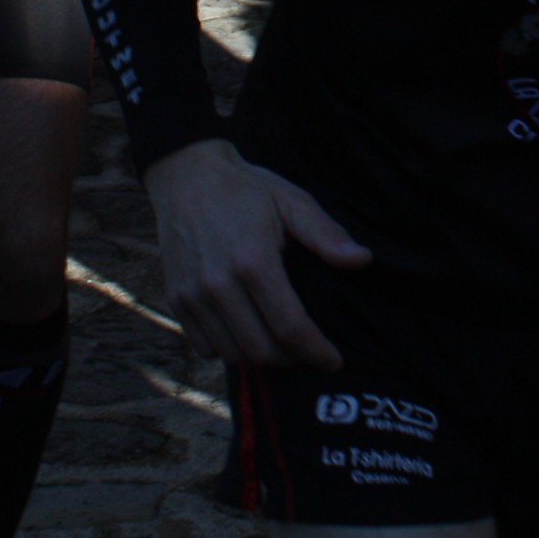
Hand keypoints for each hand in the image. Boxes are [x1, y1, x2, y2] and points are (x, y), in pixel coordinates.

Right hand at [143, 138, 370, 368]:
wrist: (186, 175)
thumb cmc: (245, 189)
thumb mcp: (291, 201)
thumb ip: (326, 234)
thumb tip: (363, 260)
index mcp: (254, 261)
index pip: (289, 326)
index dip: (315, 351)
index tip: (333, 361)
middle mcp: (219, 284)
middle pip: (261, 349)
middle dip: (292, 359)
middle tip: (309, 352)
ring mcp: (193, 294)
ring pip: (232, 353)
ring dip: (261, 358)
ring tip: (281, 345)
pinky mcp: (176, 298)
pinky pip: (204, 346)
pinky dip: (228, 351)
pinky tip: (246, 336)